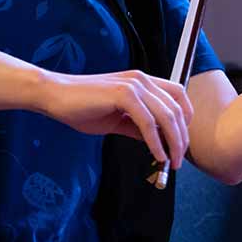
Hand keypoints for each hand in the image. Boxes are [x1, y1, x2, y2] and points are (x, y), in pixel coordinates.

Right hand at [35, 69, 193, 167]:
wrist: (55, 96)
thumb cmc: (82, 107)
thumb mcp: (118, 119)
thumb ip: (139, 127)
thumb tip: (158, 142)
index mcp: (142, 81)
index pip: (178, 96)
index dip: (185, 119)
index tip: (181, 142)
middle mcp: (142, 79)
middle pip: (176, 108)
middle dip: (181, 137)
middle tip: (178, 160)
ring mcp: (134, 85)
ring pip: (166, 115)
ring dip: (173, 142)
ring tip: (171, 162)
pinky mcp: (123, 94)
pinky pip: (147, 122)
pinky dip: (155, 141)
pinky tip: (157, 155)